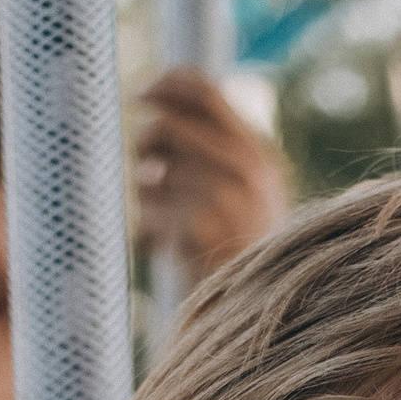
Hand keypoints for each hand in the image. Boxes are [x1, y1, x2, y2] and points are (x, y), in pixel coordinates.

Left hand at [132, 69, 288, 295]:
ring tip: (161, 218)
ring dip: (145, 193)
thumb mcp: (243, 195)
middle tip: (143, 166)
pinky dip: (147, 228)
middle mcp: (245, 169)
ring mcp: (224, 196)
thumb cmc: (239, 253)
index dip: (165, 84)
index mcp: (256, 155)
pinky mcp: (199, 227)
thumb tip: (152, 105)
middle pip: (167, 126)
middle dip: (144, 144)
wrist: (261, 315)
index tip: (139, 95)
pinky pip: (148, 209)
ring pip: (151, 169)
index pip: (205, 91)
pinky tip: (165, 247)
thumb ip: (211, 152)